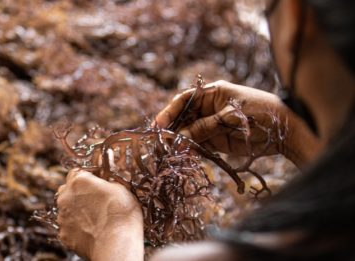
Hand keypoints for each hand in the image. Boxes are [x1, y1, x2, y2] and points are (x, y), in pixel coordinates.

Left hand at [56, 169, 143, 260]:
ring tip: (95, 220)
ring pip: (66, 210)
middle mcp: (65, 197)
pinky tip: (91, 231)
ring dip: (77, 211)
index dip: (87, 178)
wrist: (117, 244)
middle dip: (78, 194)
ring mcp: (62, 217)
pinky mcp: (63, 234)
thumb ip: (107, 182)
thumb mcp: (122, 188)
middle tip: (95, 201)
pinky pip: (68, 227)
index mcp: (79, 181)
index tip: (97, 183)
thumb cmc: (122, 214)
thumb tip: (106, 184)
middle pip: (67, 190)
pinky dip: (76, 228)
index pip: (77, 172)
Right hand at [154, 80, 320, 166]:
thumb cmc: (260, 113)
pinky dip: (190, 150)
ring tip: (170, 152)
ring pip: (188, 133)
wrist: (285, 131)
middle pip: (183, 118)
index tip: (158, 124)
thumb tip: (178, 137)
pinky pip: (198, 145)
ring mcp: (212, 125)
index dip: (169, 111)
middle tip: (161, 142)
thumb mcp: (231, 117)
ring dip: (179, 142)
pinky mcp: (217, 142)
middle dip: (172, 129)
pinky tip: (183, 156)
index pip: (184, 100)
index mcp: (212, 94)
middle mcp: (208, 109)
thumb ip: (204, 127)